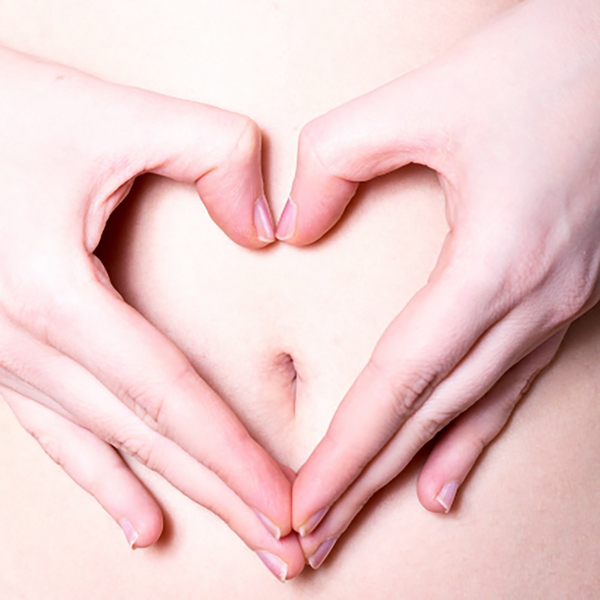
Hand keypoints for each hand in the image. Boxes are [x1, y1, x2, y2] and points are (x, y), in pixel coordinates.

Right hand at [0, 46, 303, 579]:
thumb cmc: (0, 112)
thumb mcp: (113, 116)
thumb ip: (212, 152)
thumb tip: (269, 224)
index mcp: (56, 299)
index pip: (169, 398)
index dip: (233, 457)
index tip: (285, 506)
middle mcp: (27, 346)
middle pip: (149, 439)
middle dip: (222, 498)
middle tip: (284, 553)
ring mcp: (9, 357)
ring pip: (110, 447)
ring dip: (178, 496)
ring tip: (234, 543)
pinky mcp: (7, 350)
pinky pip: (58, 434)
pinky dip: (103, 479)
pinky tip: (139, 521)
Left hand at [279, 0, 599, 566]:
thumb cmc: (541, 66)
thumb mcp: (420, 100)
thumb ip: (335, 159)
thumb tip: (292, 227)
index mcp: (496, 265)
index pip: (401, 384)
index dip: (348, 451)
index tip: (306, 504)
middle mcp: (532, 302)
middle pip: (430, 415)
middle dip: (368, 481)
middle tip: (317, 538)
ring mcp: (556, 303)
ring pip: (470, 410)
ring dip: (412, 465)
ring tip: (371, 516)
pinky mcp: (561, 290)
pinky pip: (509, 383)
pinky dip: (472, 434)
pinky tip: (447, 474)